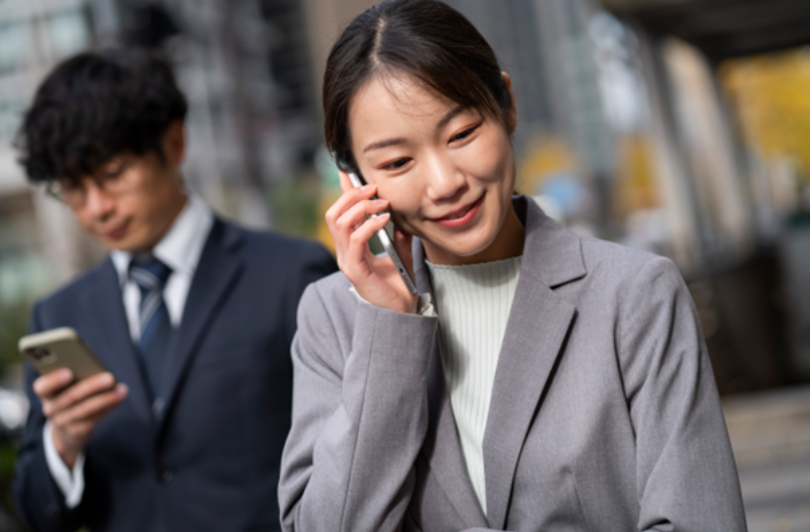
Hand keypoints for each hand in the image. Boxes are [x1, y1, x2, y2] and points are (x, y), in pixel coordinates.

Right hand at [33, 369, 127, 468]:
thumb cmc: (68, 396)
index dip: (54, 380)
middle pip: (70, 397)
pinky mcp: (77, 431)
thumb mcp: (65, 388)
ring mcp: (63, 422)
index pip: (42, 387)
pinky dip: (108, 407)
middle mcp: (51, 408)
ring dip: (106, 398)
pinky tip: (119, 398)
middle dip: (91, 386)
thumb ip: (75, 377)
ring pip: (85, 409)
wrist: (64, 430)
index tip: (68, 372)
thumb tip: (98, 370)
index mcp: (45, 393)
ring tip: (121, 389)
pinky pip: (94, 419)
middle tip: (110, 377)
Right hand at [325, 171, 417, 313]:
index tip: (349, 171)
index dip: (343, 190)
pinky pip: (356, 240)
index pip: (340, 212)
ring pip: (339, 222)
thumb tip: (402, 213)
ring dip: (360, 207)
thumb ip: (398, 234)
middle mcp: (344, 251)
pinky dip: (370, 225)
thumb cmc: (399, 286)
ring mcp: (347, 261)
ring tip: (382, 204)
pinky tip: (385, 220)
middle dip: (351, 195)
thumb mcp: (400, 252)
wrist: (402, 313)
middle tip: (374, 189)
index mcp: (350, 246)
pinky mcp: (356, 270)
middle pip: (333, 213)